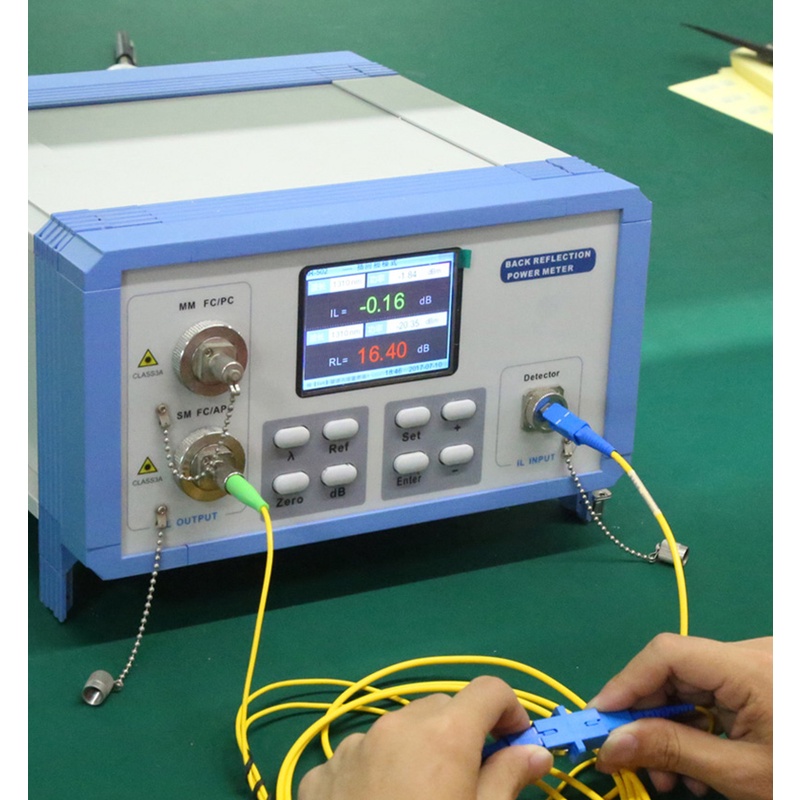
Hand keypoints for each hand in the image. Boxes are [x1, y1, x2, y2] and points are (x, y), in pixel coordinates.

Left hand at [297, 675, 553, 799]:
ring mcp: (353, 747)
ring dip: (417, 751)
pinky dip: (377, 772)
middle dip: (463, 734)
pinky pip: (360, 756)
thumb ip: (508, 779)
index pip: (489, 691)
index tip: (516, 745)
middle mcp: (396, 725)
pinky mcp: (321, 773)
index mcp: (443, 733)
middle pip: (442, 709)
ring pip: (398, 730)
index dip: (510, 713)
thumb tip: (533, 752)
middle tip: (472, 780)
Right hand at [589, 633, 771, 799]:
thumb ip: (673, 750)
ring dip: (668, 727)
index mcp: (751, 666)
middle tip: (626, 757)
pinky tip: (691, 765)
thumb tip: (610, 743)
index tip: (601, 718)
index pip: (669, 652)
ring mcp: (757, 666)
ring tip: (664, 777)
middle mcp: (751, 653)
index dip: (627, 682)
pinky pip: (711, 695)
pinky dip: (693, 727)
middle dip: (646, 715)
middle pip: (675, 669)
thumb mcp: (741, 774)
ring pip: (690, 685)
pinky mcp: (760, 682)